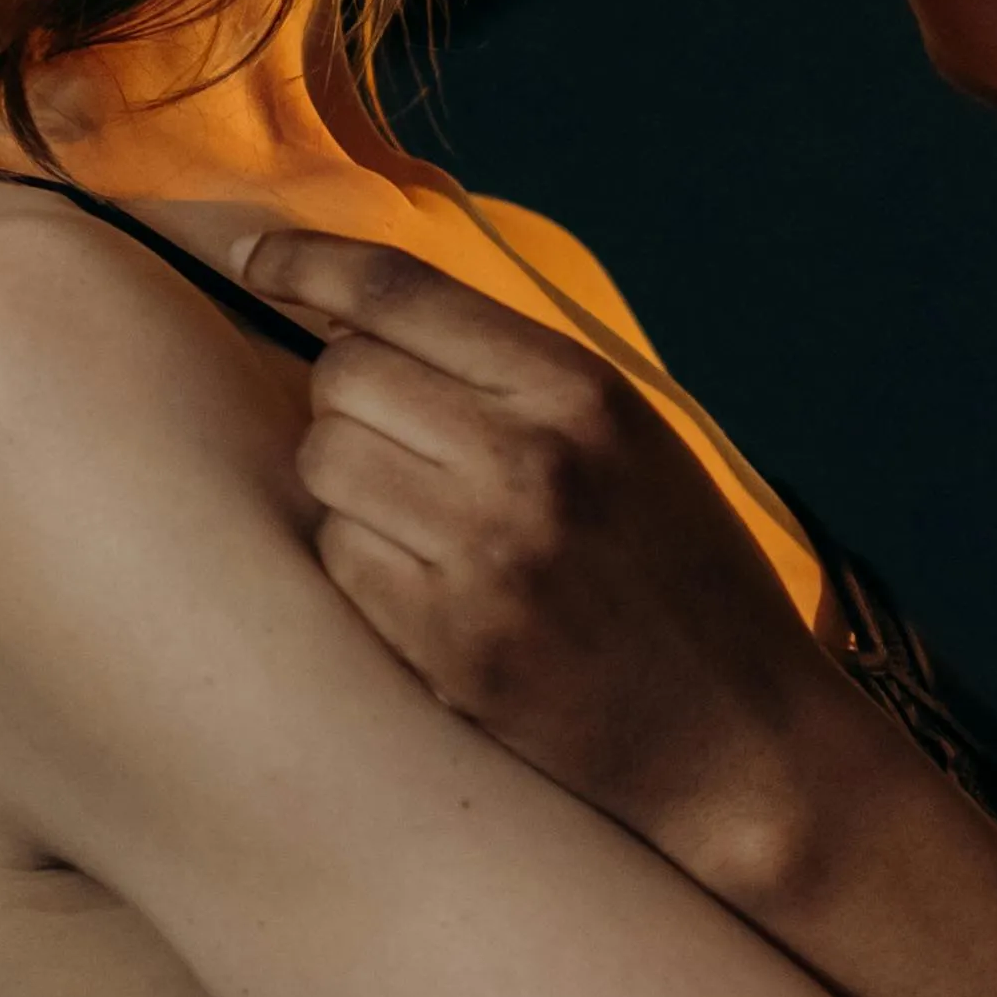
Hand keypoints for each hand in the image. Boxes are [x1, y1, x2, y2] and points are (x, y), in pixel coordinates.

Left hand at [232, 225, 868, 901]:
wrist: (738, 742)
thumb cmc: (679, 578)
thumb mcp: (629, 442)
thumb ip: (511, 375)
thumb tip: (349, 314)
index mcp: (583, 393)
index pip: (401, 291)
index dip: (310, 258)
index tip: (258, 254)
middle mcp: (532, 461)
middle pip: (343, 376)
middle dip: (350, 401)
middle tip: (405, 449)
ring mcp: (486, 557)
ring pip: (324, 463)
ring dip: (350, 484)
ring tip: (424, 523)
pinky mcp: (449, 648)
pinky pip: (339, 559)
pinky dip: (363, 564)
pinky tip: (431, 593)